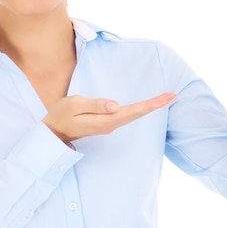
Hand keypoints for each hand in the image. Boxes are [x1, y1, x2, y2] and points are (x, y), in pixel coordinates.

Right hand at [43, 92, 176, 143]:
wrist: (53, 131)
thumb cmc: (61, 115)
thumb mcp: (75, 105)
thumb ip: (96, 104)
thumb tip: (116, 105)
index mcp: (105, 120)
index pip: (133, 111)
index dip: (150, 105)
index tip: (166, 98)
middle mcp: (110, 124)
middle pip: (137, 114)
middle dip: (156, 105)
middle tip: (174, 95)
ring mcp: (109, 125)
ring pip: (134, 115)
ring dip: (149, 107)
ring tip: (165, 99)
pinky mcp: (106, 122)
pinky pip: (127, 115)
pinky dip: (139, 110)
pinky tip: (145, 106)